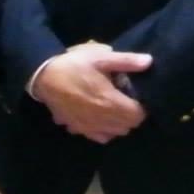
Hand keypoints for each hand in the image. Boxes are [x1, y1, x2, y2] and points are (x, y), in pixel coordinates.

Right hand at [32, 42, 153, 142]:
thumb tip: (149, 62)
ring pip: (114, 133)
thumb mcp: (100, 57)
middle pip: (128, 126)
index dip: (142, 106)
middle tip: (128, 99)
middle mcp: (102, 119)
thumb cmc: (74, 65)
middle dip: (132, 115)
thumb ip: (126, 61)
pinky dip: (104, 130)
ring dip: (119, 123)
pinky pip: (98, 137)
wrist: (43, 77)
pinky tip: (100, 116)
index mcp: (110, 102)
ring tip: (115, 107)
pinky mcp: (77, 129)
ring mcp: (88, 127)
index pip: (138, 115)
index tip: (138, 96)